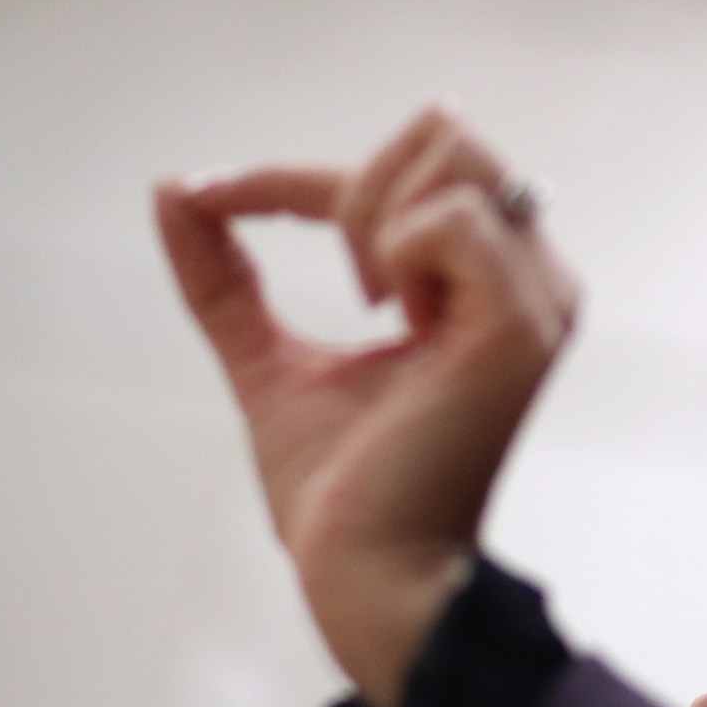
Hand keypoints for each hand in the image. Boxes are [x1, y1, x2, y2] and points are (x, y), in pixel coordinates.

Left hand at [155, 106, 579, 706]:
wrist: (366, 575)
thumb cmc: (342, 493)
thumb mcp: (268, 360)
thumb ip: (226, 278)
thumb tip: (171, 188)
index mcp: (489, 288)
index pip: (408, 173)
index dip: (292, 179)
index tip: (204, 198)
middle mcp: (531, 282)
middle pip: (450, 131)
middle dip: (353, 186)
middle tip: (337, 285)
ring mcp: (535, 301)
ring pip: (456, 155)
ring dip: (373, 218)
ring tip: (373, 307)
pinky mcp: (520, 329)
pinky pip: (450, 219)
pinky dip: (397, 251)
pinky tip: (400, 322)